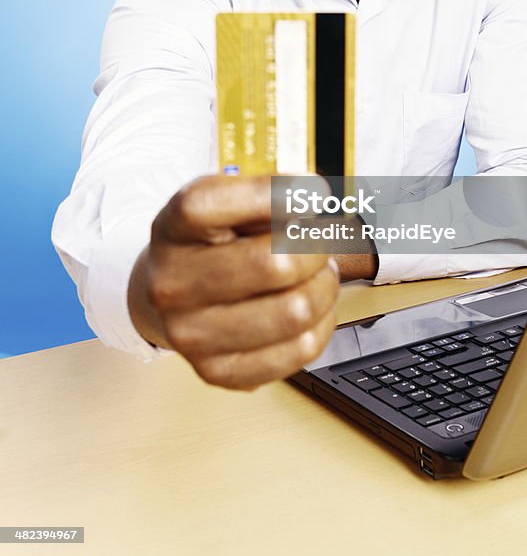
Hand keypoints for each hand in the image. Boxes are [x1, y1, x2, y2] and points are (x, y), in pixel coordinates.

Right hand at [127, 174, 338, 389]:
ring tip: (318, 273)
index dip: (274, 195)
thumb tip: (313, 196)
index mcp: (172, 228)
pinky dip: (322, 323)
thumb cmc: (208, 242)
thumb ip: (266, 194)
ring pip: (297, 311)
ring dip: (325, 286)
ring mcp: (192, 335)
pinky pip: (301, 350)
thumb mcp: (224, 202)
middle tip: (321, 239)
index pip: (210, 205)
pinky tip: (310, 306)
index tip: (315, 191)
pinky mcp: (217, 371)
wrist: (166, 293)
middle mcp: (172, 284)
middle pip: (275, 264)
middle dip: (317, 246)